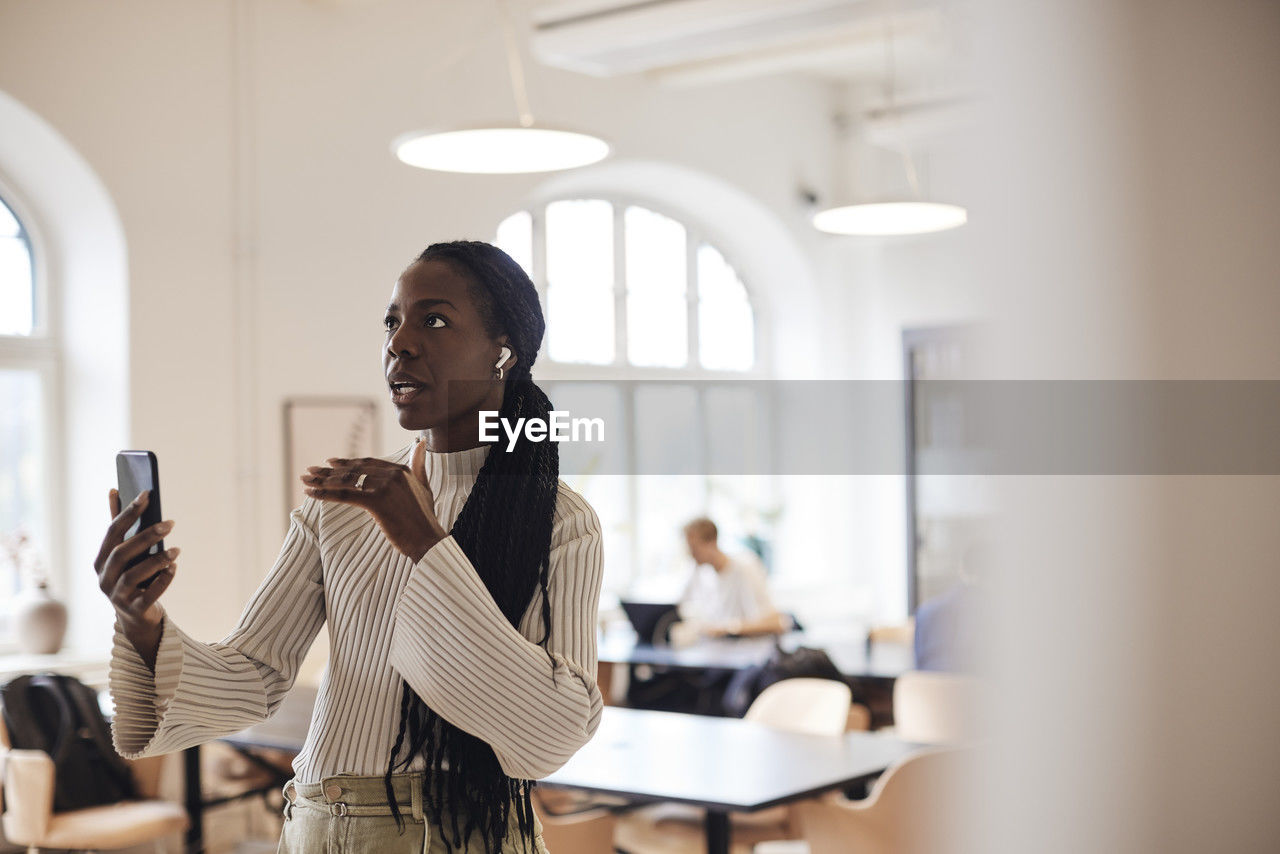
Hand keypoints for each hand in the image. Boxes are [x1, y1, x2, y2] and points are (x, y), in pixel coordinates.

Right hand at [95, 488, 179, 667]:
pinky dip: (163, 580)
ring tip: (177, 549)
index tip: (147, 494)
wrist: (136, 617)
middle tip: (170, 523)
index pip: (112, 531)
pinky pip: (149, 595)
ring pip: (134, 575)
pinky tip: (174, 568)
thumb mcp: (123, 552)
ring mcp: (117, 596)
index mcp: (100, 560)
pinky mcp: (134, 610)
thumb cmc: (131, 576)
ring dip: (156, 560)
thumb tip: (114, 490)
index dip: (128, 512)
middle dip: (145, 536)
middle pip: (122, 553)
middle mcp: (104, 578)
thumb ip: (119, 524)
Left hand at [300, 439, 446, 562]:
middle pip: (353, 471)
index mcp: (401, 469)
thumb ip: (419, 464)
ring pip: (347, 482)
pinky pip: (345, 496)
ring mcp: (385, 486)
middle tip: (310, 471)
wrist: (429, 539)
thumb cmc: (425, 518)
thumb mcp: (424, 486)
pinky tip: (311, 494)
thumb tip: (420, 442)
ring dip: (322, 481)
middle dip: (328, 471)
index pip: (366, 463)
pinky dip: (325, 494)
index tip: (329, 463)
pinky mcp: (377, 502)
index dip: (346, 463)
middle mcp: (392, 474)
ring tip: (305, 481)